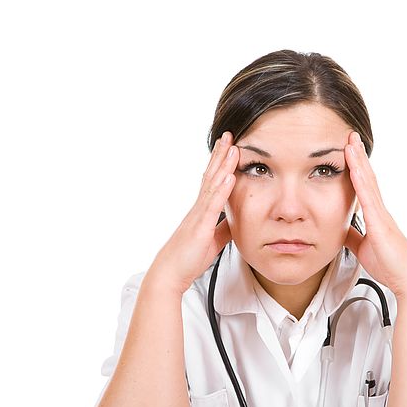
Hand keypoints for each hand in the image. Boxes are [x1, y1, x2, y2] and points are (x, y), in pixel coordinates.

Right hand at [147, 131, 238, 294]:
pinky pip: (212, 205)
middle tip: (229, 134)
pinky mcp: (200, 226)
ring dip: (223, 165)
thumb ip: (224, 228)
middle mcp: (199, 208)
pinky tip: (229, 176)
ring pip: (212, 185)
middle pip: (211, 175)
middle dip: (220, 154)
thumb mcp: (213, 241)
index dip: (220, 162)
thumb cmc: (189, 258)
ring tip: (232, 147)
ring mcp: (198, 215)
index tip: (229, 145)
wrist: (171, 272)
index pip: (212, 181)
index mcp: (202, 210)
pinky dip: (222, 189)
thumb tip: (235, 221)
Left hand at [343, 131, 406, 297]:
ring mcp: (381, 214)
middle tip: (350, 135)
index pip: (364, 186)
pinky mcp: (381, 223)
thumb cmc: (389, 265)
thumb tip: (341, 230)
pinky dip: (360, 181)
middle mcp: (380, 210)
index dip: (356, 167)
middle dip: (358, 156)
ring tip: (350, 142)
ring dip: (359, 161)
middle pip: (367, 177)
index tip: (348, 150)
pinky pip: (368, 198)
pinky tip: (353, 168)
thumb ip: (354, 237)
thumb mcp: (363, 248)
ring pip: (368, 182)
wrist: (406, 278)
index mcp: (376, 216)